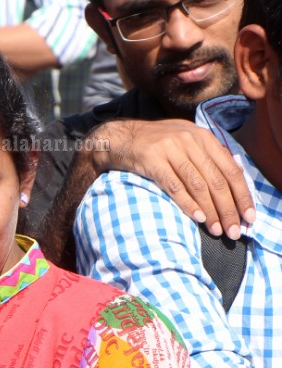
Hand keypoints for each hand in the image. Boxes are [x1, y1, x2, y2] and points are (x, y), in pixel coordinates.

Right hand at [90, 118, 254, 238]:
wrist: (118, 138)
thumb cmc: (155, 145)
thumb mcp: (185, 141)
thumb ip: (207, 155)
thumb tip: (236, 175)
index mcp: (202, 137)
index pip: (230, 169)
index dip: (242, 194)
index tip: (248, 216)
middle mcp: (189, 140)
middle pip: (217, 180)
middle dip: (228, 208)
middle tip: (233, 230)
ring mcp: (170, 149)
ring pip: (198, 185)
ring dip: (210, 210)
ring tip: (217, 229)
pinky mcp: (151, 160)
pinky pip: (174, 186)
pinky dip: (188, 203)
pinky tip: (198, 217)